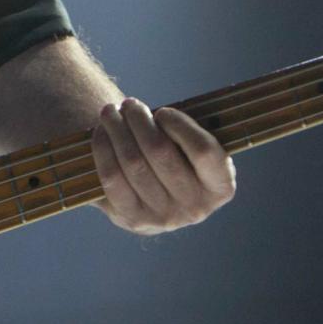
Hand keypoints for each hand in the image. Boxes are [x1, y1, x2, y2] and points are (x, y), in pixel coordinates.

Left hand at [88, 98, 234, 234]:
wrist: (155, 195)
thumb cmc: (178, 158)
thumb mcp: (193, 147)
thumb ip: (186, 131)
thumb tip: (155, 115)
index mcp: (221, 188)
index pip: (204, 150)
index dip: (180, 125)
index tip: (163, 111)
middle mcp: (196, 208)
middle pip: (160, 152)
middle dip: (140, 120)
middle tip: (129, 104)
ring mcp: (164, 218)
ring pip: (133, 162)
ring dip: (117, 129)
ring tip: (110, 112)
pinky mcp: (133, 219)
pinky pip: (112, 178)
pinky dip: (103, 149)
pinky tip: (101, 132)